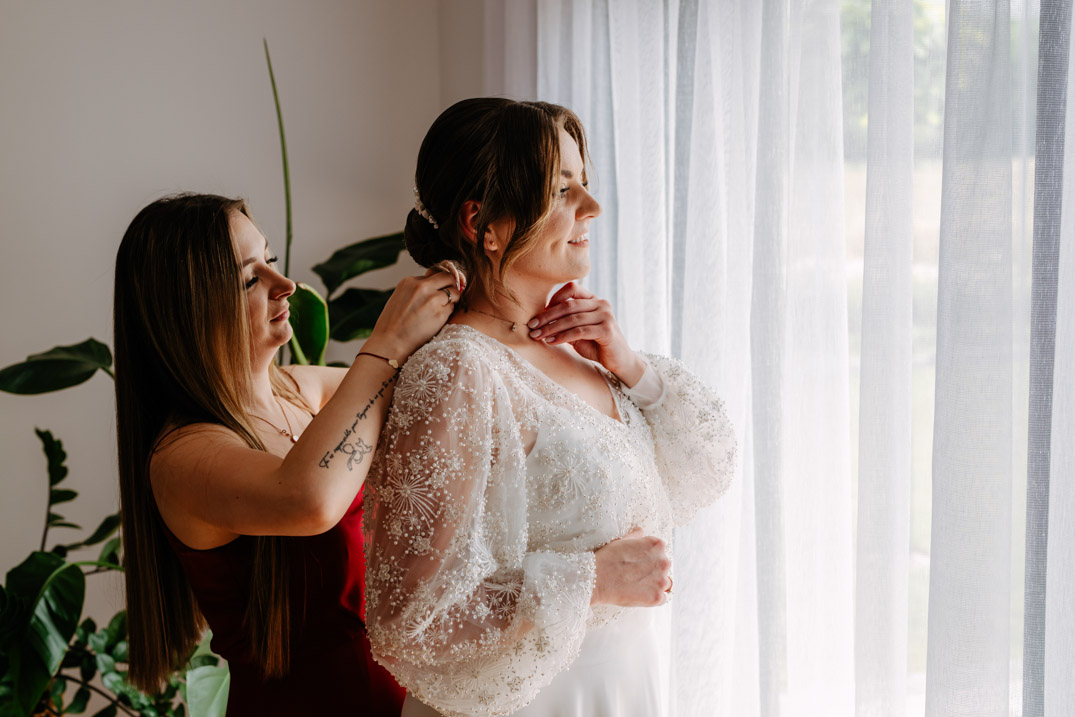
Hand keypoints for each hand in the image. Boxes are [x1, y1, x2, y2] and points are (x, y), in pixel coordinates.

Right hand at [362, 267, 463, 358]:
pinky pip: (452, 307)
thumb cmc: (392, 324)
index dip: (438, 284)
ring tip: (442, 310)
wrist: (389, 343)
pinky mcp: (440, 313)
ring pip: (454, 292)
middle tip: (449, 296)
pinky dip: (449, 312)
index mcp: (409, 281)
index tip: (438, 291)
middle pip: (448, 277)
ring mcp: (432, 299)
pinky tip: (438, 319)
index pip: (434, 274)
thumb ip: (416, 290)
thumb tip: (435, 287)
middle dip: (452, 285)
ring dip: (453, 299)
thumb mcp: (400, 298)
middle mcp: (422, 286)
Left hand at [527, 282, 644, 385]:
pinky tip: (551, 342)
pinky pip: (579, 331)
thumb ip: (565, 323)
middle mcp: (601, 304)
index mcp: (594, 300)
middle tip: (531, 325)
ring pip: (572, 318)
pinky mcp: (607, 330)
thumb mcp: (578, 331)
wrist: (619, 361)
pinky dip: (562, 336)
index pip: (572, 289)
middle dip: (547, 316)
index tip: (539, 314)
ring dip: (551, 327)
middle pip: (569, 305)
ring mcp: (606, 316)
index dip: (554, 299)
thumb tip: (539, 320)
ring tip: (537, 335)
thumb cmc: (596, 345)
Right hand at [591, 527, 672, 606]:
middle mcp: (663, 561)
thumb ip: (636, 536)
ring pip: (664, 583)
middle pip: (663, 567)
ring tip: (636, 585)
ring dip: (654, 584)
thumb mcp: (622, 540)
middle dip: (652, 571)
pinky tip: (639, 594)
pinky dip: (653, 598)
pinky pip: (662, 598)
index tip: (637, 562)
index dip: (648, 557)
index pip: (660, 551)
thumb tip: (640, 531)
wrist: (596, 579)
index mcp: (657, 545)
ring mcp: (661, 580)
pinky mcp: (657, 597)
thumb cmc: (607, 559)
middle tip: (635, 574)